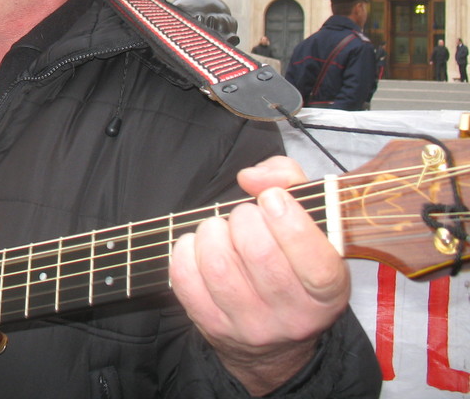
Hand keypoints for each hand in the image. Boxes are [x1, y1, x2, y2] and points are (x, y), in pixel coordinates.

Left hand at [169, 156, 349, 394]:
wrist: (276, 337)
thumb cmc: (292, 260)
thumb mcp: (310, 219)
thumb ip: (288, 180)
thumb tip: (250, 178)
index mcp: (328, 293)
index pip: (315, 264)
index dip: (289, 223)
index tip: (272, 198)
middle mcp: (294, 316)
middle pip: (258, 253)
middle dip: (243, 218)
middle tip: (243, 216)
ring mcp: (251, 326)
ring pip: (218, 265)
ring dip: (211, 232)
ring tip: (219, 229)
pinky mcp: (213, 327)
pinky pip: (186, 280)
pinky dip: (186, 251)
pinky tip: (199, 247)